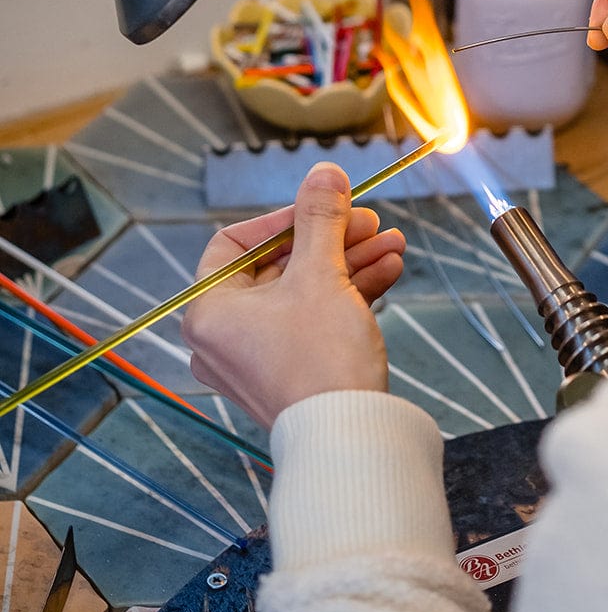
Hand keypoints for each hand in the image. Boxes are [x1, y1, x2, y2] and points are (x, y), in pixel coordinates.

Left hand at [182, 163, 405, 429]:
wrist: (348, 438)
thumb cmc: (319, 359)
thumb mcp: (321, 273)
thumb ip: (320, 217)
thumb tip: (323, 173)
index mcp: (210, 311)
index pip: (235, 244)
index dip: (282, 219)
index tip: (322, 206)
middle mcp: (225, 337)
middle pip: (279, 266)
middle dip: (332, 239)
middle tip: (370, 221)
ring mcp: (259, 358)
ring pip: (304, 292)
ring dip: (350, 262)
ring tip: (393, 242)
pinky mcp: (291, 373)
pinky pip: (315, 319)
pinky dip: (348, 294)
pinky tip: (389, 270)